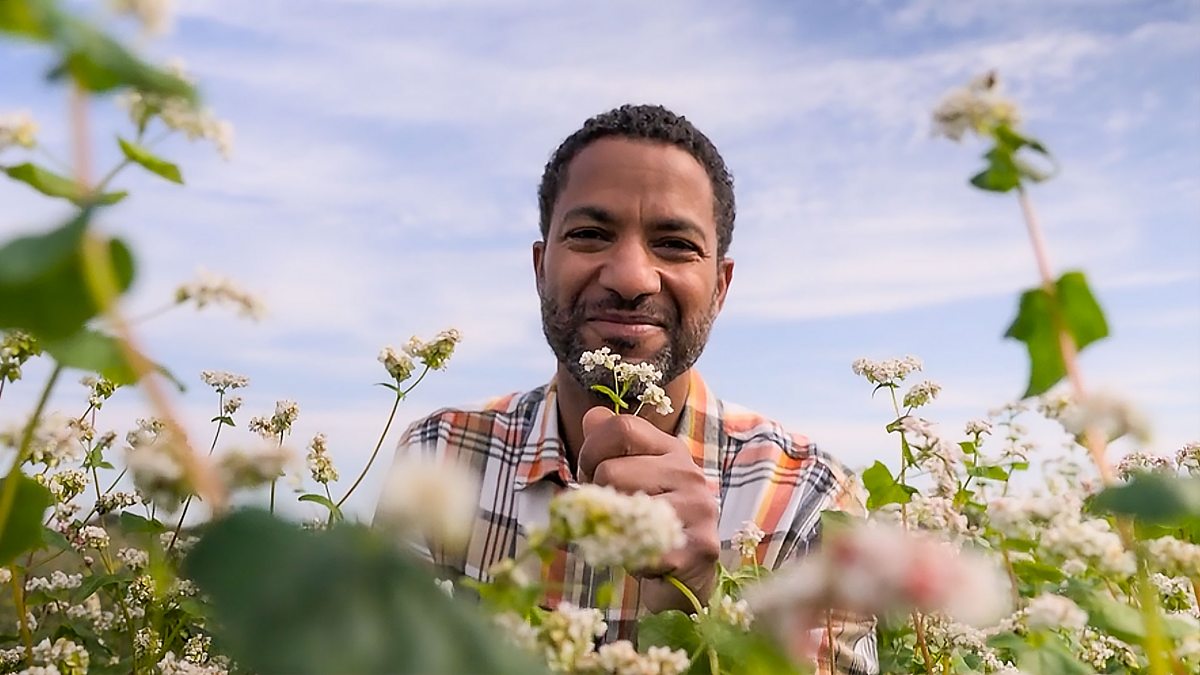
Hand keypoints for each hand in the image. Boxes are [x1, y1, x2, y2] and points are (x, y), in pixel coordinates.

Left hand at [578, 406, 718, 611]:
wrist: (686, 576)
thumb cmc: (650, 521)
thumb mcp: (630, 477)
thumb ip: (609, 446)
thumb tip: (591, 416)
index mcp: (670, 450)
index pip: (621, 427)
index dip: (591, 450)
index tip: (589, 473)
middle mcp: (688, 472)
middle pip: (611, 470)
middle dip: (596, 496)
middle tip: (608, 514)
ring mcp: (698, 508)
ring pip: (620, 507)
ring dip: (609, 528)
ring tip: (624, 534)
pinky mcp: (698, 546)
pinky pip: (637, 545)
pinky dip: (625, 555)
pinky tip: (637, 558)